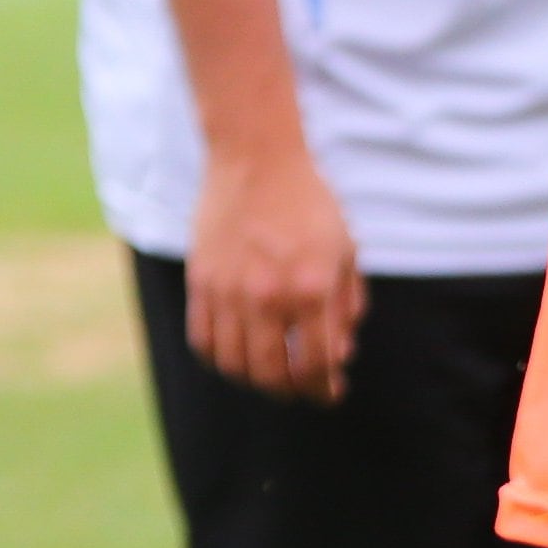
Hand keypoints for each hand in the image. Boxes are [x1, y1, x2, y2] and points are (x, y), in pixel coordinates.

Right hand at [187, 142, 363, 404]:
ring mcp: (229, 289)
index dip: (324, 389)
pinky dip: (220, 357)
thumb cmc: (307, 200)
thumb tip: (339, 354)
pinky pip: (203, 339)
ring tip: (268, 371)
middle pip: (273, 376)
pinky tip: (236, 350)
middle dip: (292, 391)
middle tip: (300, 386)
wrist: (255, 155)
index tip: (330, 391)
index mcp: (310, 288)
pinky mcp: (201, 280)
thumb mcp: (345, 249)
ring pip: (235, 365)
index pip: (315, 365)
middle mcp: (267, 295)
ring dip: (255, 380)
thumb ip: (347, 306)